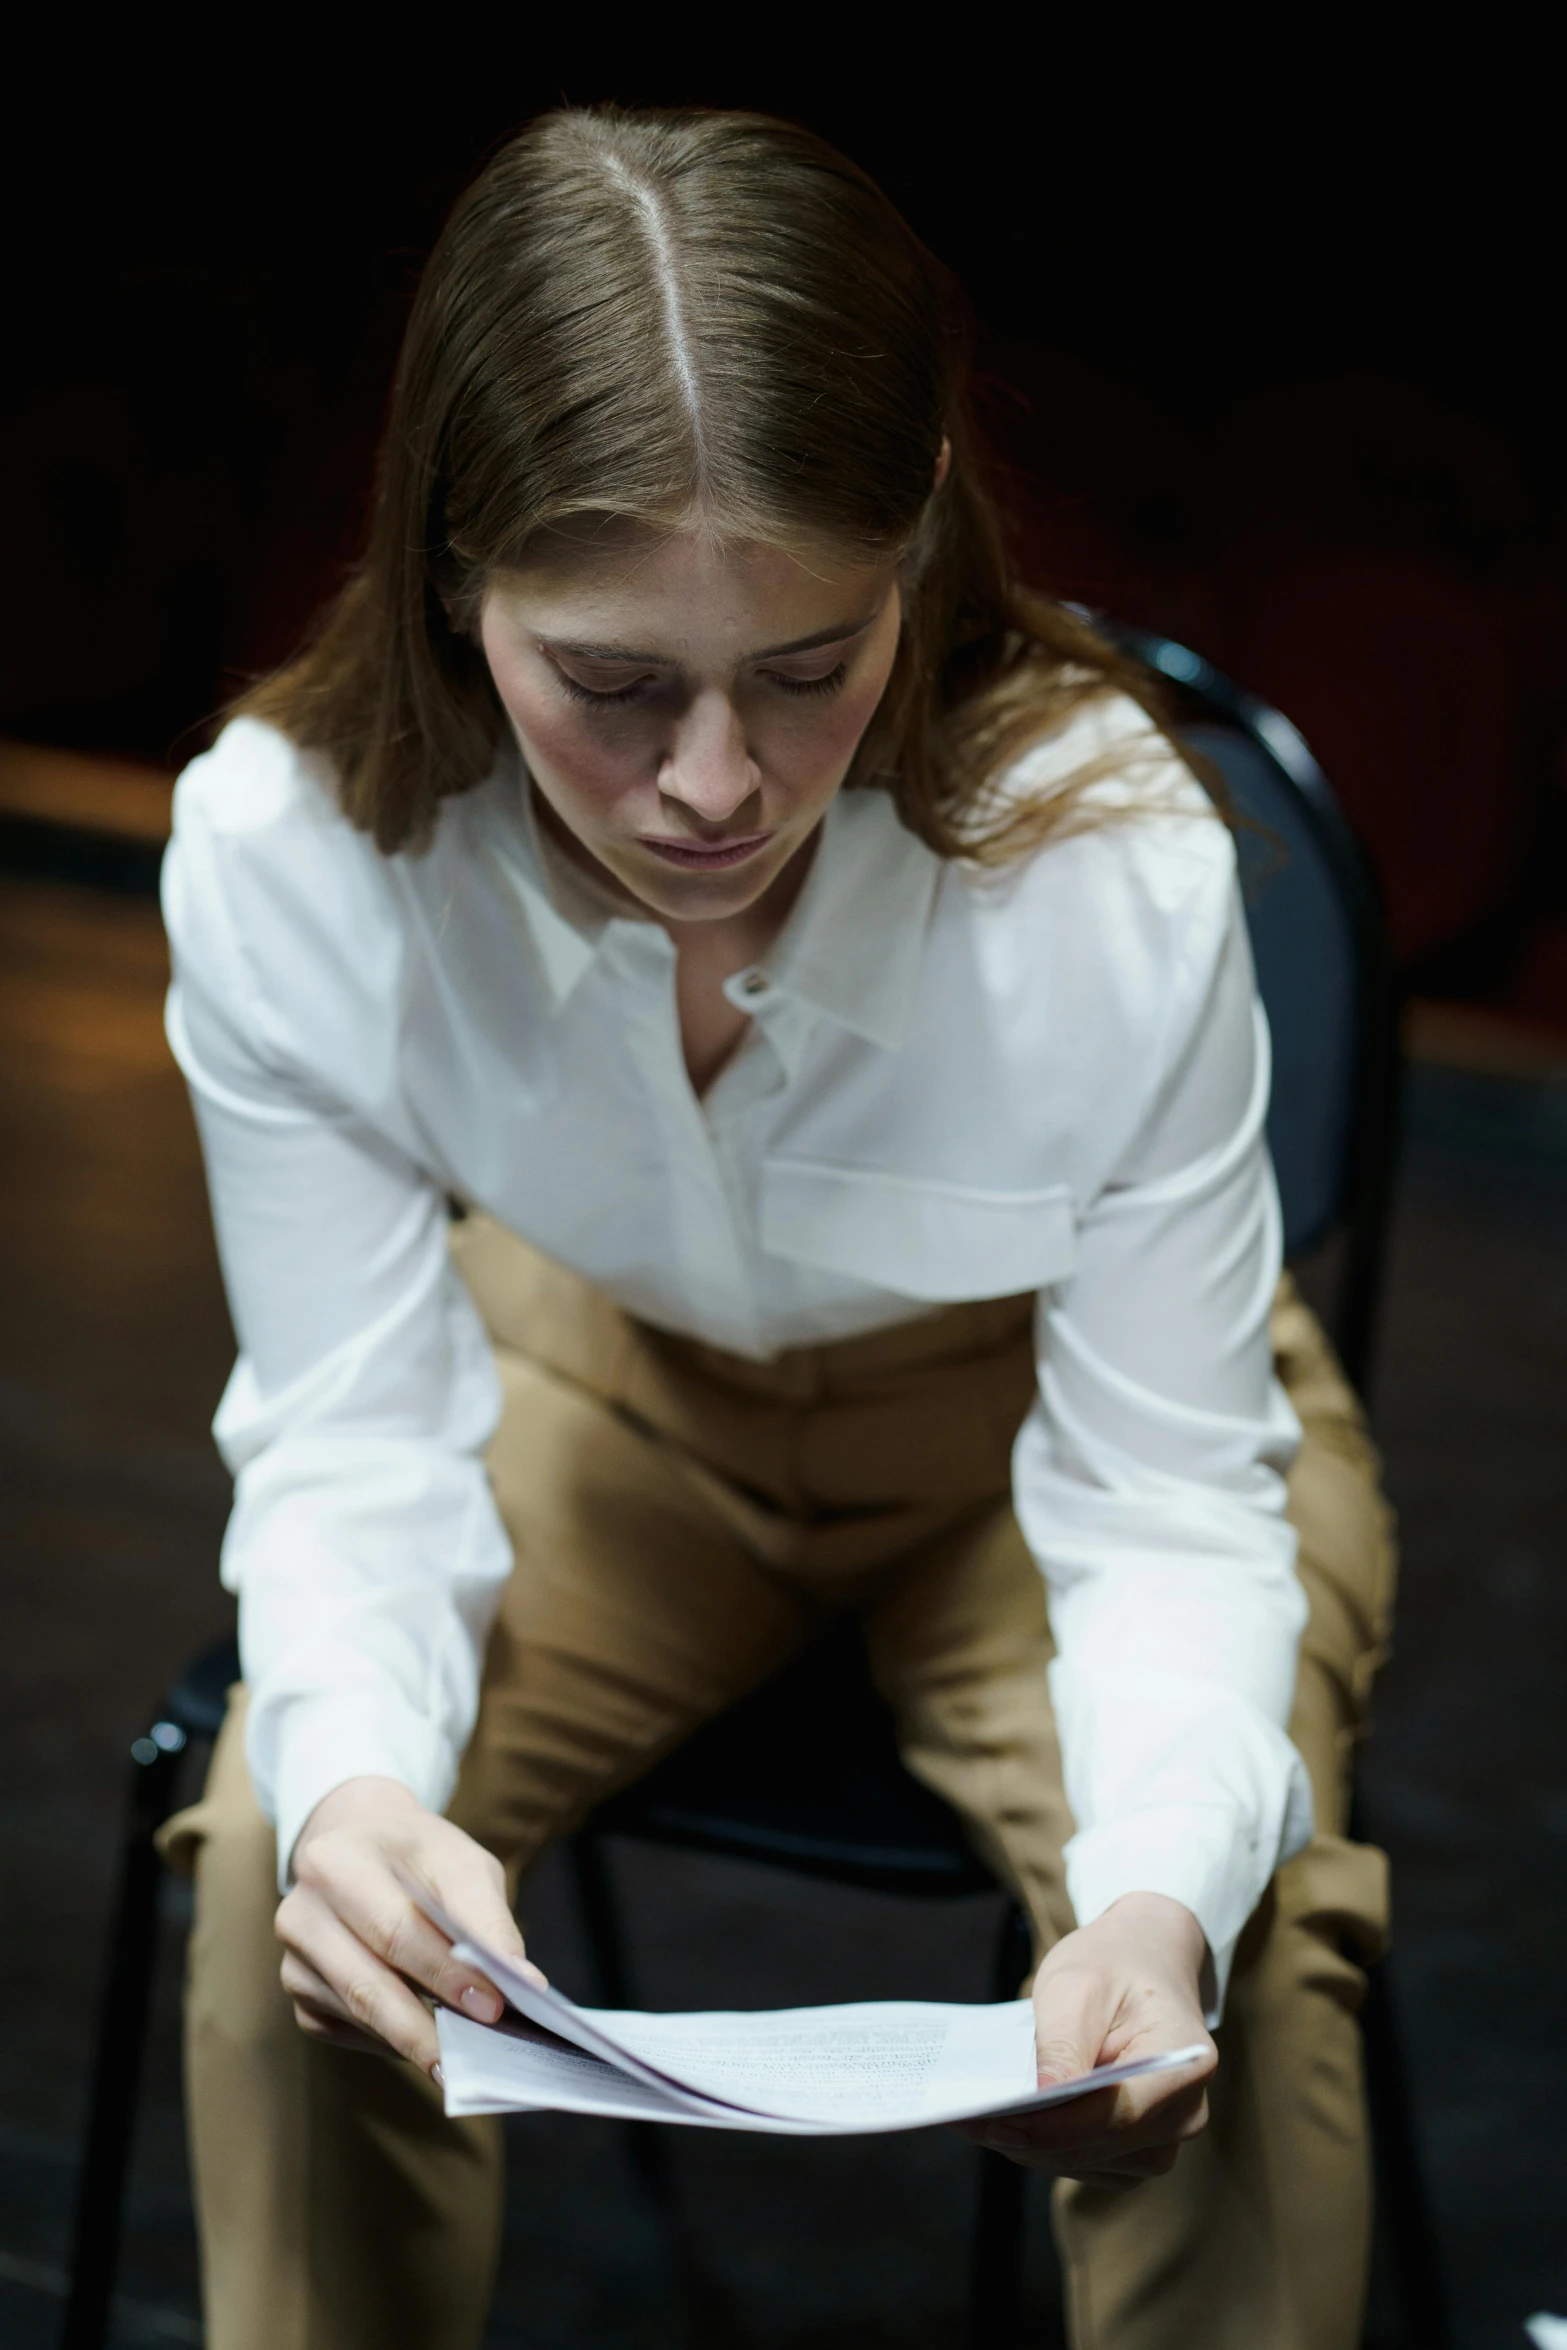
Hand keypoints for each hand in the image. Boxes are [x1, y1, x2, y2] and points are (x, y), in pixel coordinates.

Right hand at [275, 1775, 539, 2077]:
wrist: (364, 1844)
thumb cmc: (418, 1856)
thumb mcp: (461, 1862)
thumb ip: (488, 1918)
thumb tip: (523, 1982)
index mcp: (335, 1861)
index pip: (393, 1929)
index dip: (444, 1971)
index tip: (493, 2005)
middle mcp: (300, 1912)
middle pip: (366, 1984)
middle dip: (426, 2025)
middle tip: (475, 2056)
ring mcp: (292, 1959)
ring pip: (356, 2015)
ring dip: (411, 2040)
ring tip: (463, 2057)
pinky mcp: (299, 1996)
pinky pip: (346, 2032)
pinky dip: (389, 2042)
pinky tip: (426, 2041)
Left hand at [956, 1893, 1216, 2189]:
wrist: (1145, 1957)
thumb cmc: (1113, 1963)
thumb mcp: (1079, 1985)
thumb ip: (1063, 2046)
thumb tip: (1042, 2102)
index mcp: (1186, 2063)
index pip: (1118, 2115)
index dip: (1053, 2127)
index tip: (994, 2122)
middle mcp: (1187, 2111)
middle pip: (1101, 2146)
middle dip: (1031, 2137)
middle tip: (965, 2118)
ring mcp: (1167, 2135)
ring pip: (1091, 2162)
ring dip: (1035, 2146)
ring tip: (979, 2118)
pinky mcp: (1142, 2146)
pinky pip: (1091, 2161)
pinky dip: (1049, 2146)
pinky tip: (1012, 2121)